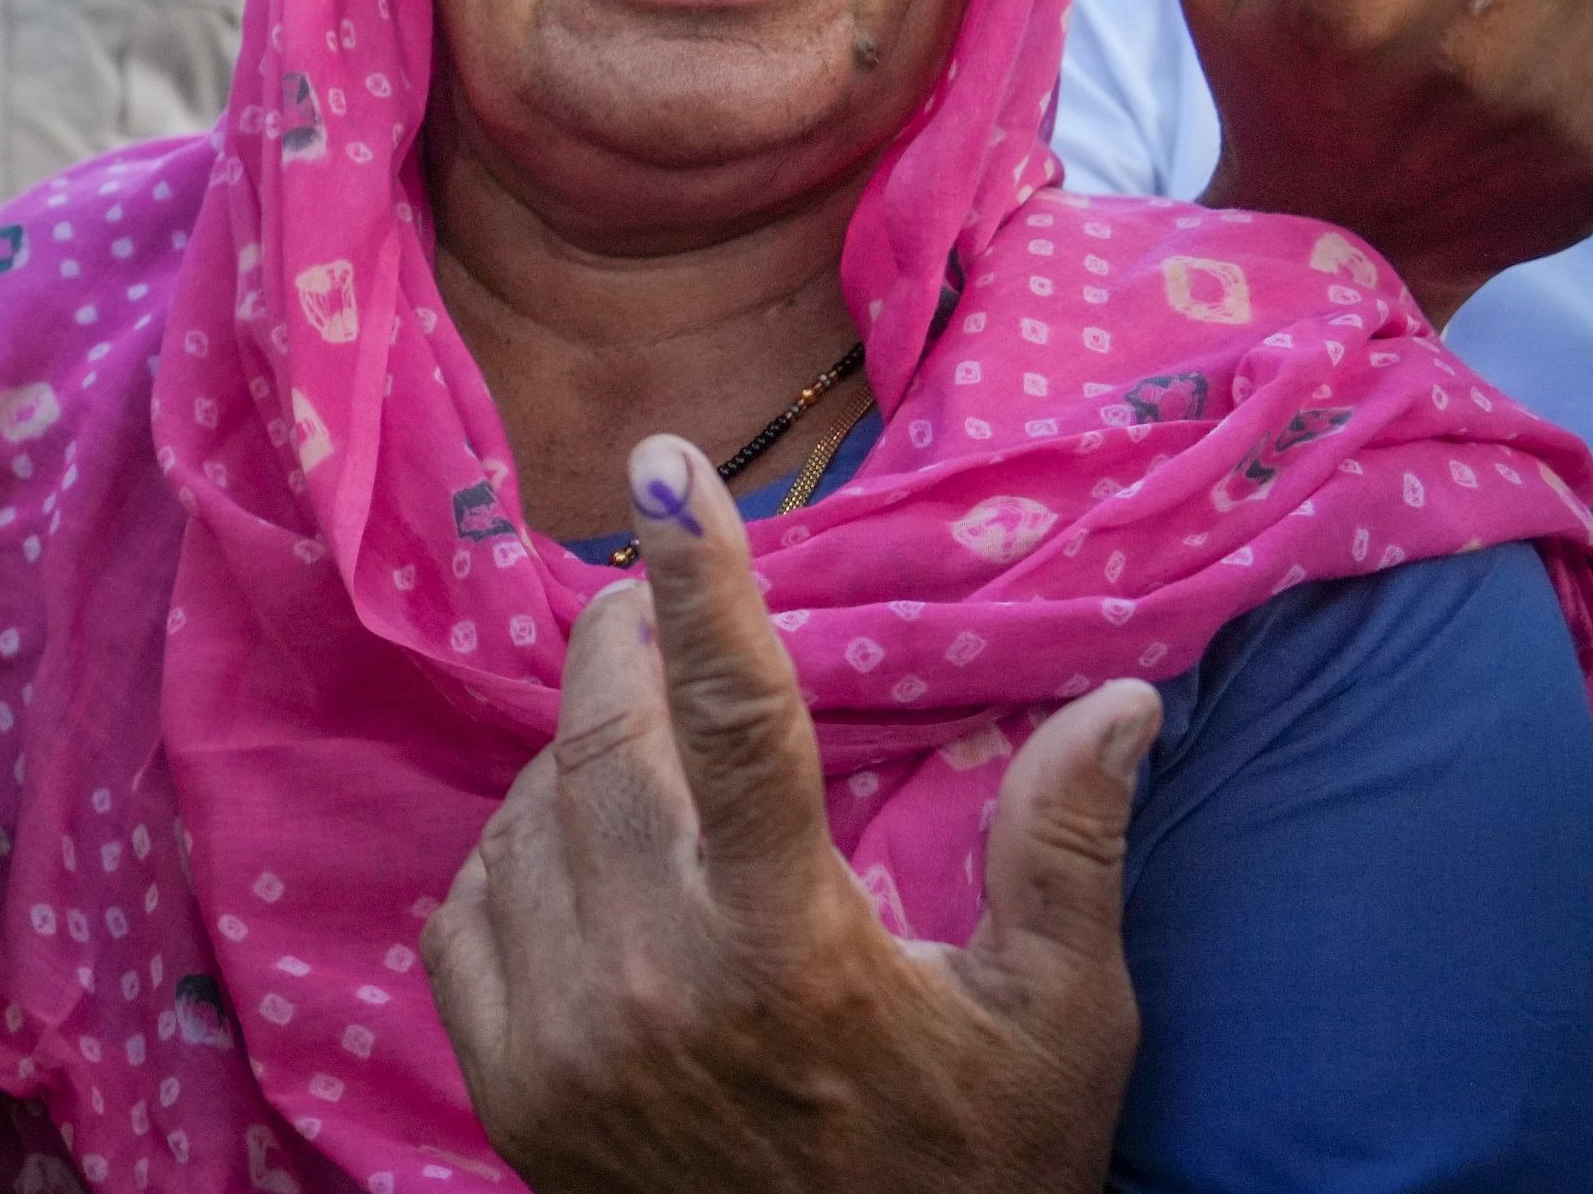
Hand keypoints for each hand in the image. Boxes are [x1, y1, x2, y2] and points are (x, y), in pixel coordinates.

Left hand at [426, 436, 1159, 1193]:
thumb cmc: (975, 1168)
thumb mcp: (1059, 1023)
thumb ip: (1068, 850)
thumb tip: (1125, 694)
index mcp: (790, 945)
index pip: (737, 715)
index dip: (701, 576)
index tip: (666, 468)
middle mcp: (658, 981)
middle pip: (602, 742)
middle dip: (618, 646)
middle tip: (640, 602)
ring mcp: (566, 1039)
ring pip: (525, 821)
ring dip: (572, 767)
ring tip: (642, 773)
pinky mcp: (509, 1089)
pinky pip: (467, 913)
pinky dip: (510, 864)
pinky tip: (575, 868)